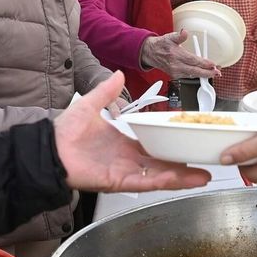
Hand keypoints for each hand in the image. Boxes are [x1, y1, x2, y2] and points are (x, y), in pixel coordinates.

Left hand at [54, 72, 211, 190]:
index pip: (157, 148)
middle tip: (208, 167)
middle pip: (164, 166)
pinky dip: (158, 181)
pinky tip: (174, 177)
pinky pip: (141, 182)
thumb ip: (106, 91)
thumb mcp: (90, 104)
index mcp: (125, 144)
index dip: (175, 148)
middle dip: (186, 168)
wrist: (48, 148)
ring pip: (158, 177)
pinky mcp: (116, 181)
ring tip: (202, 177)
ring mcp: (124, 172)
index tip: (192, 144)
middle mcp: (128, 160)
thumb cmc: (65, 132)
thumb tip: (119, 73)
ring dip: (180, 178)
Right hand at [141, 29, 220, 78]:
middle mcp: (175, 66)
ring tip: (214, 73)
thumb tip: (184, 32)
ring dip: (204, 75)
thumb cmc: (161, 45)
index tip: (212, 64)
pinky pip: (188, 76)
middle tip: (217, 72)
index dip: (204, 63)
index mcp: (175, 55)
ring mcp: (175, 72)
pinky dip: (197, 75)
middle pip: (194, 71)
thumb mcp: (169, 37)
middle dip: (207, 73)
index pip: (192, 61)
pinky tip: (204, 73)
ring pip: (192, 75)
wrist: (150, 53)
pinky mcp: (175, 75)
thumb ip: (179, 35)